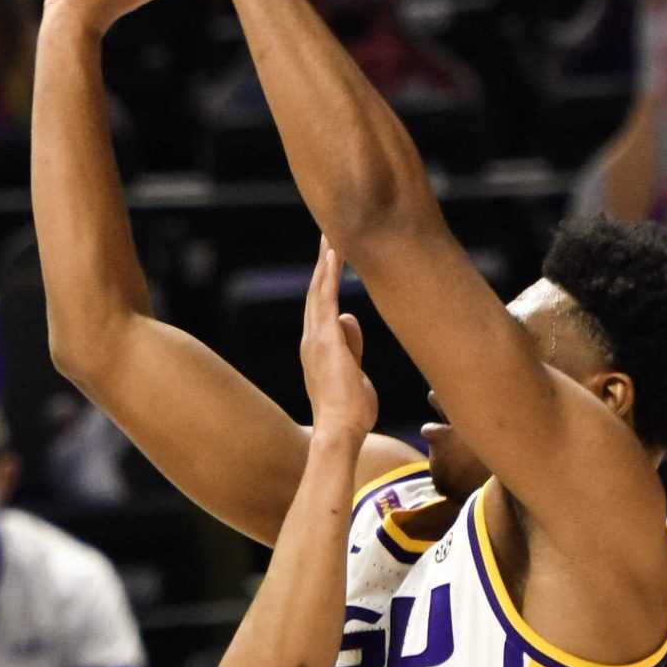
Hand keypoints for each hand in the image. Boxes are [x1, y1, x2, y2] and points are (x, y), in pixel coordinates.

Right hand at [299, 234, 376, 441]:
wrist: (341, 431)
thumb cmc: (350, 413)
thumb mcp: (355, 374)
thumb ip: (351, 346)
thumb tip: (349, 319)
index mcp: (320, 350)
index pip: (322, 310)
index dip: (326, 284)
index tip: (332, 263)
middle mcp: (312, 340)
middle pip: (315, 294)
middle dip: (322, 265)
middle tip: (328, 237)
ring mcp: (315, 337)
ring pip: (318, 290)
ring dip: (325, 262)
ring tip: (330, 235)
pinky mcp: (324, 337)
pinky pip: (324, 297)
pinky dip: (328, 273)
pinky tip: (334, 253)